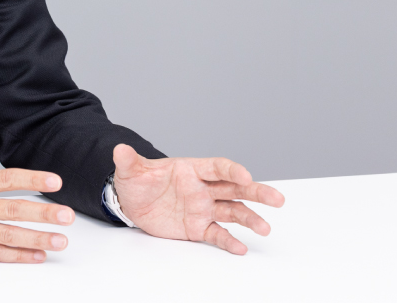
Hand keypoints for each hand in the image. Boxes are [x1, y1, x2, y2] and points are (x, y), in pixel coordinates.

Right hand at [0, 112, 74, 262]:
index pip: (5, 179)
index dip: (32, 179)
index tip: (55, 181)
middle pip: (12, 211)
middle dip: (43, 214)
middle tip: (68, 215)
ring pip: (7, 237)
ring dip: (37, 239)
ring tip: (60, 241)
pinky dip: (17, 256)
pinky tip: (36, 255)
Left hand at [112, 144, 285, 254]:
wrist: (132, 203)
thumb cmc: (137, 181)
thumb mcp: (130, 170)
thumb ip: (128, 160)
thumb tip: (119, 149)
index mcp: (190, 170)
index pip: (216, 167)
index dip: (232, 170)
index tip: (246, 176)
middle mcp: (202, 188)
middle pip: (234, 188)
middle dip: (256, 192)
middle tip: (277, 199)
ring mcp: (203, 208)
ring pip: (233, 211)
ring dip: (250, 218)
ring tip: (265, 228)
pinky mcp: (198, 227)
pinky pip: (217, 233)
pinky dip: (229, 241)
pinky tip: (241, 248)